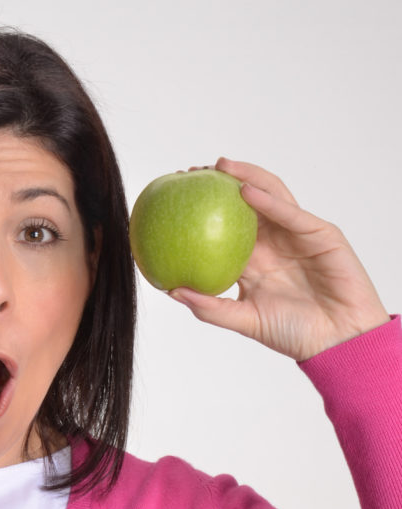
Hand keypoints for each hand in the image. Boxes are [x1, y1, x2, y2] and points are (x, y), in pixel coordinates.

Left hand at [168, 158, 389, 360]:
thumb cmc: (294, 334)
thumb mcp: (244, 320)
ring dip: (246, 177)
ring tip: (220, 166)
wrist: (337, 342)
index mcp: (254, 260)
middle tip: (192, 171)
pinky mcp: (321, 233)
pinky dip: (269, 200)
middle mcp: (275, 242)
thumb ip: (210, 307)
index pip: (225, 227)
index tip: (175, 199)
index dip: (203, 211)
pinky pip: (291, 213)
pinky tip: (245, 190)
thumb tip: (171, 291)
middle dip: (221, 183)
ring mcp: (298, 234)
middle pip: (246, 203)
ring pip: (271, 196)